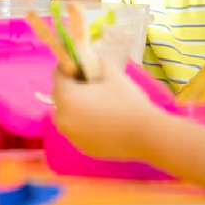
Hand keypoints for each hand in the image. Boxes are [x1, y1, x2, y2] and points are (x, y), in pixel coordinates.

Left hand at [49, 21, 159, 159]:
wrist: (147, 134)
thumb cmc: (128, 101)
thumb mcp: (111, 73)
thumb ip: (94, 61)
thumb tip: (88, 58)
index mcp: (66, 97)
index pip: (58, 75)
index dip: (69, 68)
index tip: (80, 66)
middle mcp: (62, 117)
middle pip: (59, 95)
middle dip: (71, 87)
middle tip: (90, 84)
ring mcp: (71, 135)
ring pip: (67, 114)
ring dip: (76, 106)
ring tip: (98, 102)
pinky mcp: (82, 146)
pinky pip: (77, 129)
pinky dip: (84, 123)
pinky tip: (103, 120)